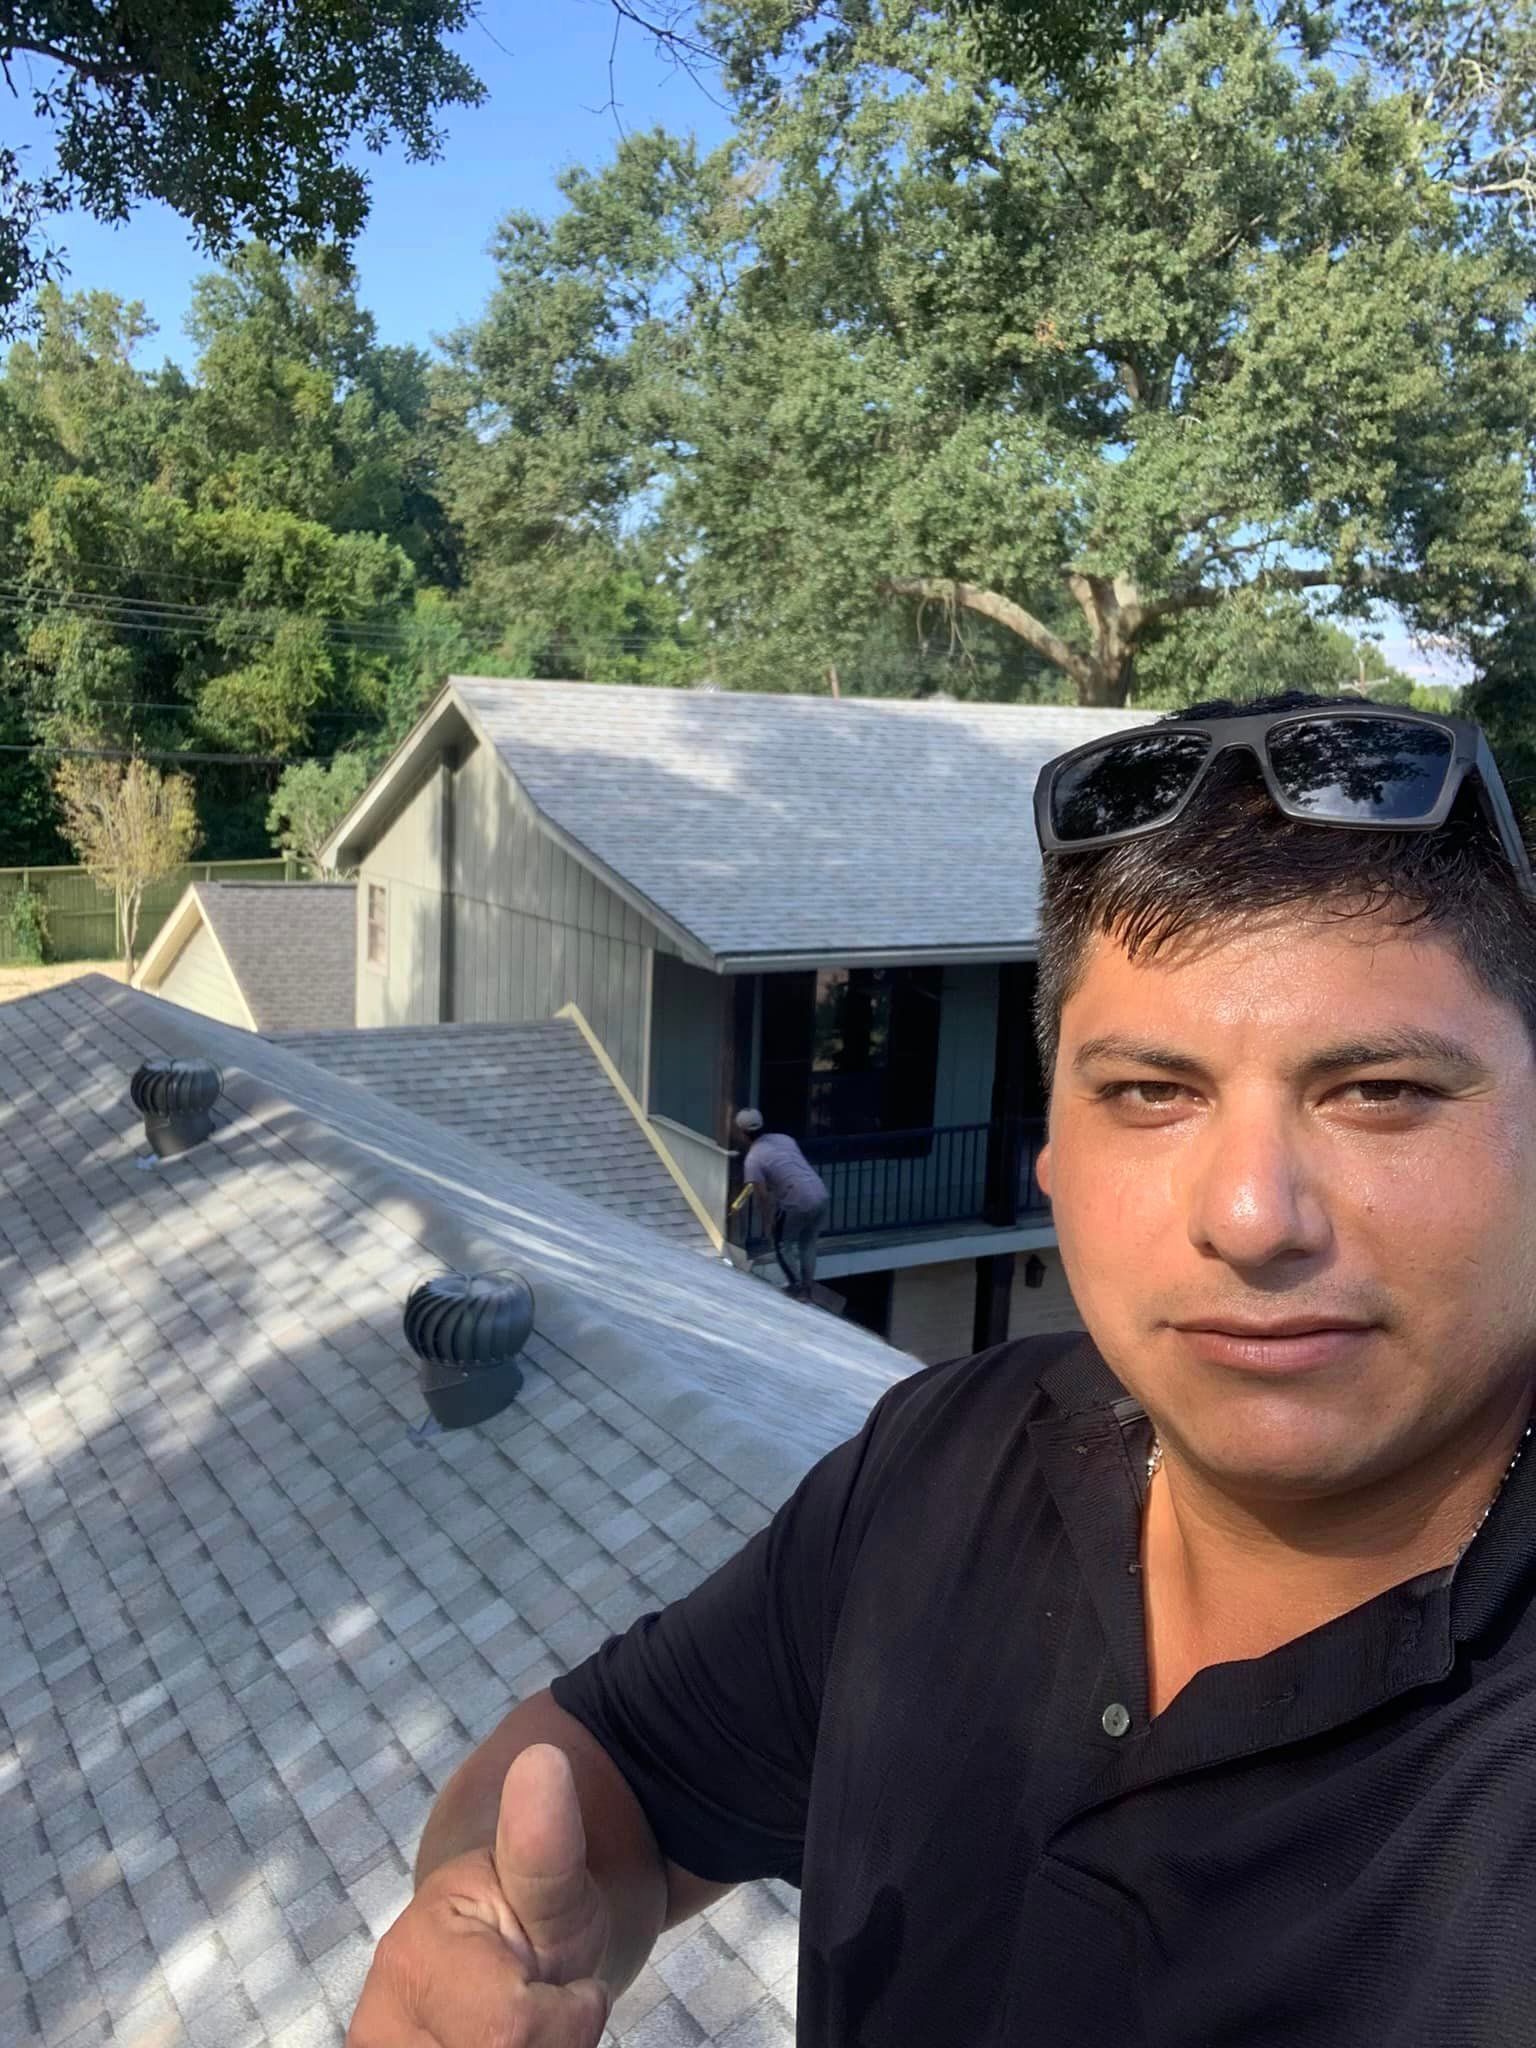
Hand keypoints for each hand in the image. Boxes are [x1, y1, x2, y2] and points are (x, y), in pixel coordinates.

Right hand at [347, 1744, 612, 2045]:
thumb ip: (547, 1840)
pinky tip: (518, 2045)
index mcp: (409, 1963)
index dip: (567, 2015)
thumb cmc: (536, 1898)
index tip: (565, 1982)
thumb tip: (544, 1759)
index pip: (510, 2034)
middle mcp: (377, 2033)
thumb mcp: (556, 1872)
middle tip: (545, 2009)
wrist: (507, 1933)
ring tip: (530, 2033)